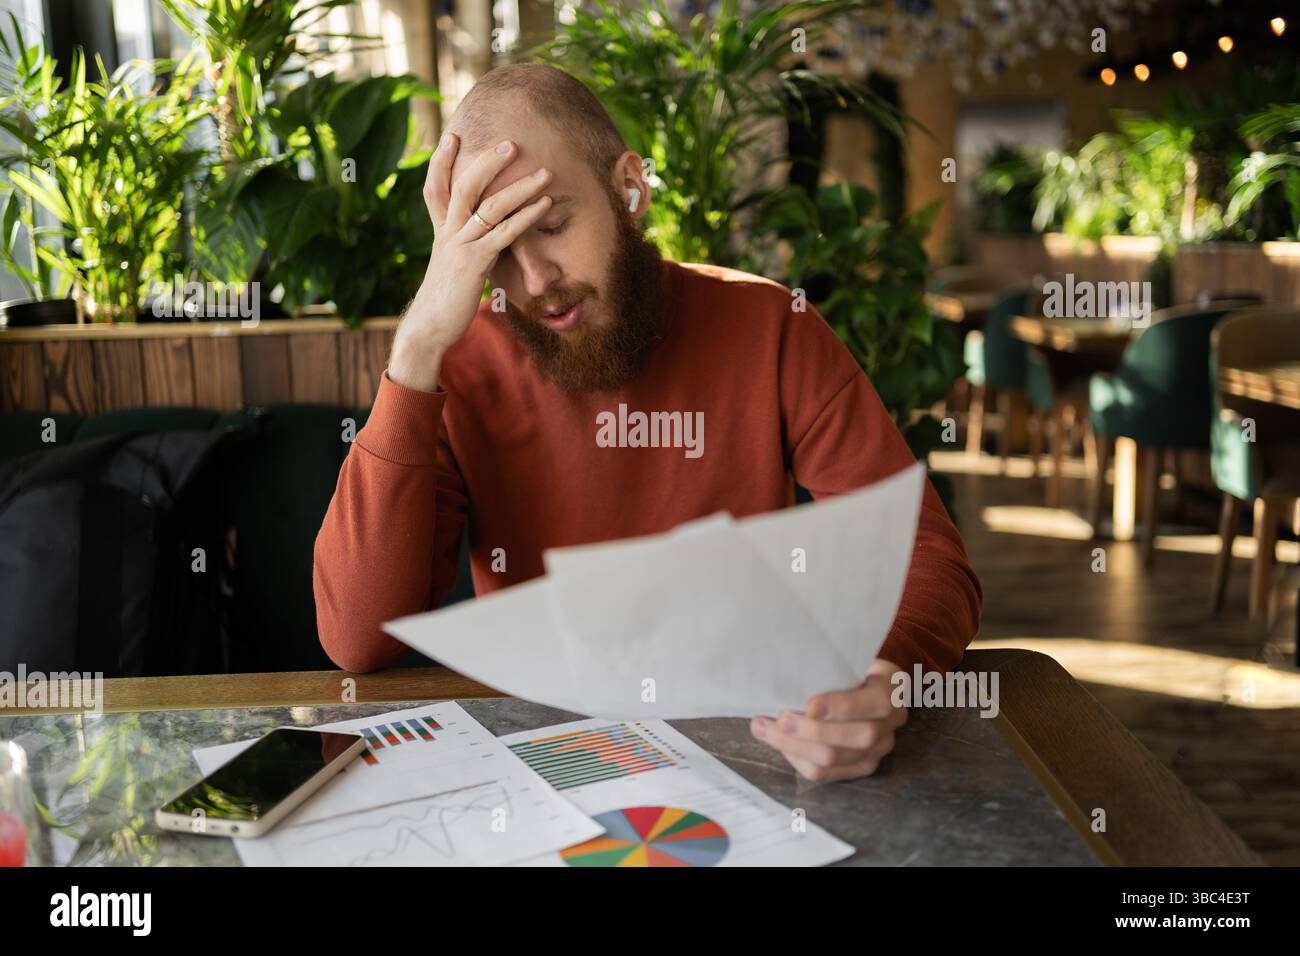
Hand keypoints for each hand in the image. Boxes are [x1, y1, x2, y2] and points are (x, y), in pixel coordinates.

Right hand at [389, 133, 553, 391]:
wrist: (430, 327)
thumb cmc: (446, 300)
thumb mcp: (454, 268)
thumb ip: (468, 248)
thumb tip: (490, 242)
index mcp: (441, 231)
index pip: (435, 188)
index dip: (441, 161)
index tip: (453, 136)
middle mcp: (448, 232)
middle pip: (464, 186)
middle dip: (487, 162)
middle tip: (511, 142)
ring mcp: (460, 245)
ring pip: (490, 206)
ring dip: (521, 186)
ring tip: (545, 171)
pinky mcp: (474, 262)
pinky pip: (505, 233)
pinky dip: (527, 216)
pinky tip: (546, 205)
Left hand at [749, 658, 907, 781]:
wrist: (861, 685)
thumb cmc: (847, 668)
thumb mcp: (848, 658)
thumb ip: (830, 666)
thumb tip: (790, 673)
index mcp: (893, 690)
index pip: (876, 703)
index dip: (842, 707)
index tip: (809, 704)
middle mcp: (890, 724)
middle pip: (856, 737)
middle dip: (811, 730)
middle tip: (779, 718)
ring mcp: (877, 750)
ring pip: (834, 758)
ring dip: (793, 746)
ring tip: (763, 728)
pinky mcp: (859, 767)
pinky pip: (825, 773)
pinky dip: (796, 758)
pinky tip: (778, 743)